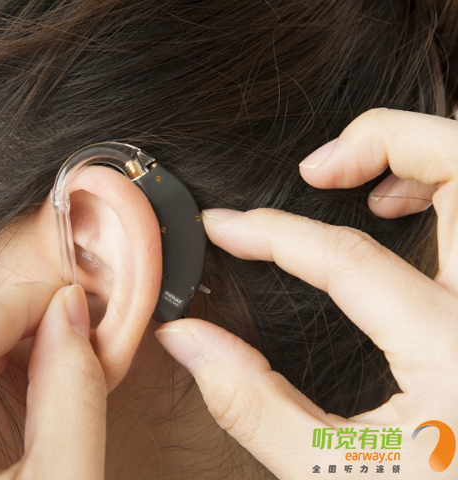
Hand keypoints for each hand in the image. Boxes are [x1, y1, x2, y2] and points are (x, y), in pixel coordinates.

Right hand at [155, 108, 457, 478]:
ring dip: (421, 159)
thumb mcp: (335, 475)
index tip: (223, 228)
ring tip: (362, 184)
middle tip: (317, 169)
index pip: (346, 257)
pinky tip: (402, 217)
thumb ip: (254, 405)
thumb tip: (188, 340)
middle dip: (384, 139)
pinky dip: (443, 193)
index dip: (270, 233)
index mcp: (451, 351)